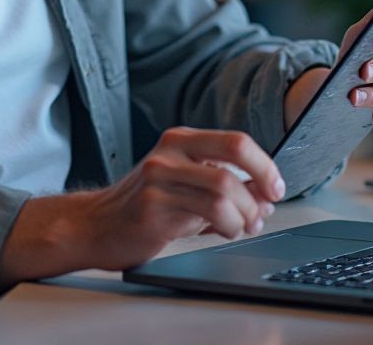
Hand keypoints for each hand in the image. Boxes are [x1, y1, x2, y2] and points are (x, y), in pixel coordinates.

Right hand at [0, 127, 283, 288]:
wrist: (95, 227)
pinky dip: (228, 225)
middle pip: (234, 150)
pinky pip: (206, 212)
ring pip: (225, 187)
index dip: (265, 165)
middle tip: (266, 207)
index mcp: (181, 140)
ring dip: (245, 214)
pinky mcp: (153, 204)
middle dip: (261, 181)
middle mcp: (170, 150)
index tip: (276, 187)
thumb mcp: (189, 191)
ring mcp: (159, 175)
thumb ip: (226, 190)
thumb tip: (266, 197)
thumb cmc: (145, 208)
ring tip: (241, 227)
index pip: (235, 140)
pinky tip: (225, 232)